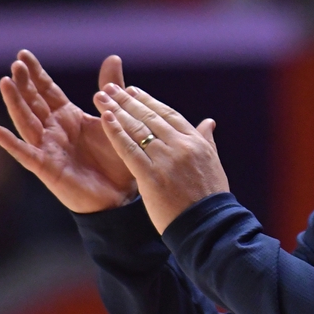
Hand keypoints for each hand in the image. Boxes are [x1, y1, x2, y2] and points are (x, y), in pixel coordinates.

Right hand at [0, 50, 138, 212]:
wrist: (121, 196)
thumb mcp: (114, 119)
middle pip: (34, 102)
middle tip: (16, 63)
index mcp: (68, 117)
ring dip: (15, 103)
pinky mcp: (47, 169)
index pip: (47, 90)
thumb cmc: (116, 159)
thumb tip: (112, 57)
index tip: (23, 54)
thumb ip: (110, 91)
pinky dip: (12, 144)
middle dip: (24, 83)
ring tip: (5, 83)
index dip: (36, 74)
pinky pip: (27, 155)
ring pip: (27, 122)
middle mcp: (53, 130)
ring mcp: (48, 149)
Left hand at [94, 83, 228, 233]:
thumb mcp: (213, 164)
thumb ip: (206, 141)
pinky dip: (116, 131)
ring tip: (101, 96)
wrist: (209, 225)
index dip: (149, 101)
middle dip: (127, 100)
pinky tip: (104, 118)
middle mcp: (181, 145)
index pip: (168, 114)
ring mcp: (166, 159)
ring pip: (137, 128)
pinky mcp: (151, 175)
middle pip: (150, 116)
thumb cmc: (211, 199)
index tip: (133, 91)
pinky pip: (129, 149)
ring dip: (116, 109)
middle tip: (110, 88)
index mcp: (196, 142)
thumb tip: (208, 122)